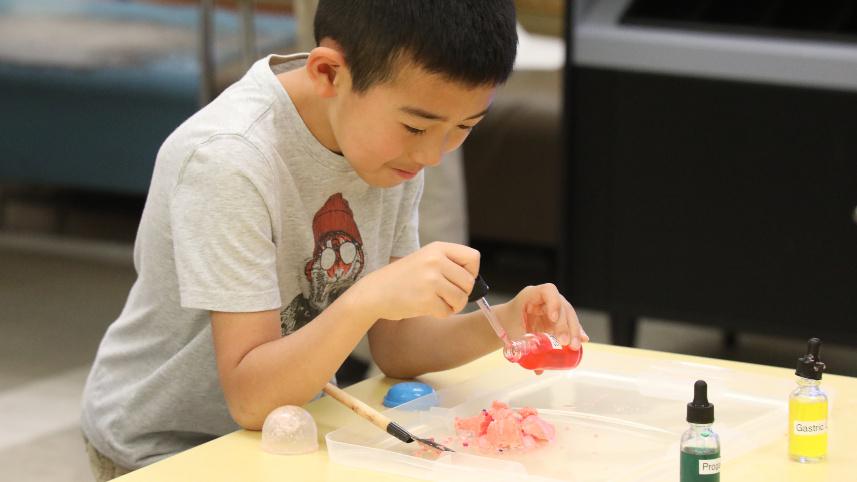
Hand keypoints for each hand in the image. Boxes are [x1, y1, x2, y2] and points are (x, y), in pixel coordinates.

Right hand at [352, 242, 479, 320]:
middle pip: (469, 282)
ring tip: (437, 302)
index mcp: (437, 248)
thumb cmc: (403, 279)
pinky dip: (440, 314)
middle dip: (462, 293)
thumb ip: (448, 265)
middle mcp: (436, 261)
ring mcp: (431, 280)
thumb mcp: (425, 260)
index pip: (473, 258)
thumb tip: (475, 283)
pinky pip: (447, 311)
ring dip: (452, 306)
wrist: (374, 292)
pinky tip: (427, 308)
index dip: (471, 272)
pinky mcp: (426, 299)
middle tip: (446, 296)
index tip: (459, 280)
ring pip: (461, 298)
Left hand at [498, 283, 588, 349]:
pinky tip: (582, 340)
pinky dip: (576, 331)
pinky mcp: (558, 318)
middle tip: (565, 343)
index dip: (554, 303)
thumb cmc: (507, 323)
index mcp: (531, 295)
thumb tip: (539, 369)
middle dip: (566, 325)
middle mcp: (545, 299)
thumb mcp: (512, 332)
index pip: (548, 291)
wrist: (505, 321)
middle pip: (562, 306)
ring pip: (569, 315)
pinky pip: (569, 322)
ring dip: (574, 330)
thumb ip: (524, 347)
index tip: (554, 319)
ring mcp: (553, 307)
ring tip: (575, 347)